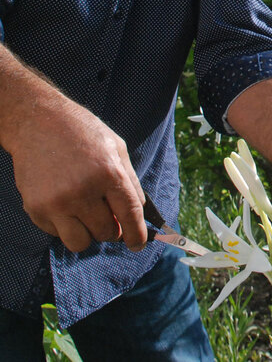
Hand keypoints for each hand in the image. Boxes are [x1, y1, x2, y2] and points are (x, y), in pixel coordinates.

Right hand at [9, 99, 146, 252]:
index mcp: (109, 174)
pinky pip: (57, 234)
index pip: (130, 216)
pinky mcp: (36, 208)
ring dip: (88, 233)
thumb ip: (130, 183)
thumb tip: (138, 216)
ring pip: (80, 242)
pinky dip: (65, 225)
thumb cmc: (83, 134)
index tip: (138, 245)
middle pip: (106, 233)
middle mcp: (83, 191)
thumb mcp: (117, 149)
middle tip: (106, 214)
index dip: (137, 235)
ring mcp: (57, 202)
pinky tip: (64, 202)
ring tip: (86, 213)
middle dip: (111, 228)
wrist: (38, 123)